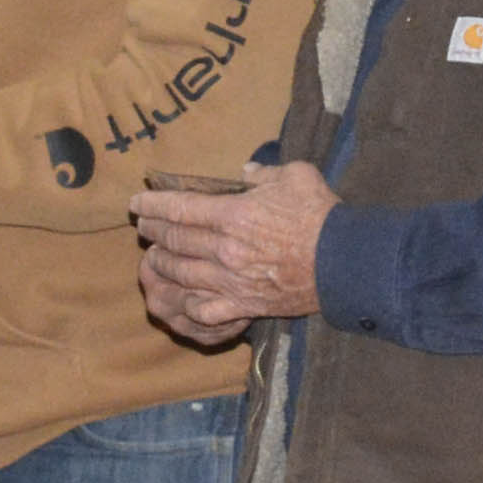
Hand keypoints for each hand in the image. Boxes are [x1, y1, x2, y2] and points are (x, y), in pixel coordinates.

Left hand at [135, 161, 335, 346]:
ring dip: (163, 264)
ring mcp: (231, 281)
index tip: (137, 203)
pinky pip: (205, 309)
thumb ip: (264, 172)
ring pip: (181, 274)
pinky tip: (183, 296)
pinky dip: (188, 303)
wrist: (345, 262)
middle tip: (144, 227)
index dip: (153, 205)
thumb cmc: (321, 216)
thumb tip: (245, 173)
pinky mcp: (244, 305)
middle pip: (174, 240)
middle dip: (153, 232)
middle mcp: (224, 250)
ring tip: (155, 256)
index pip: (179, 208)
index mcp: (232, 215)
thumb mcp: (295, 176)